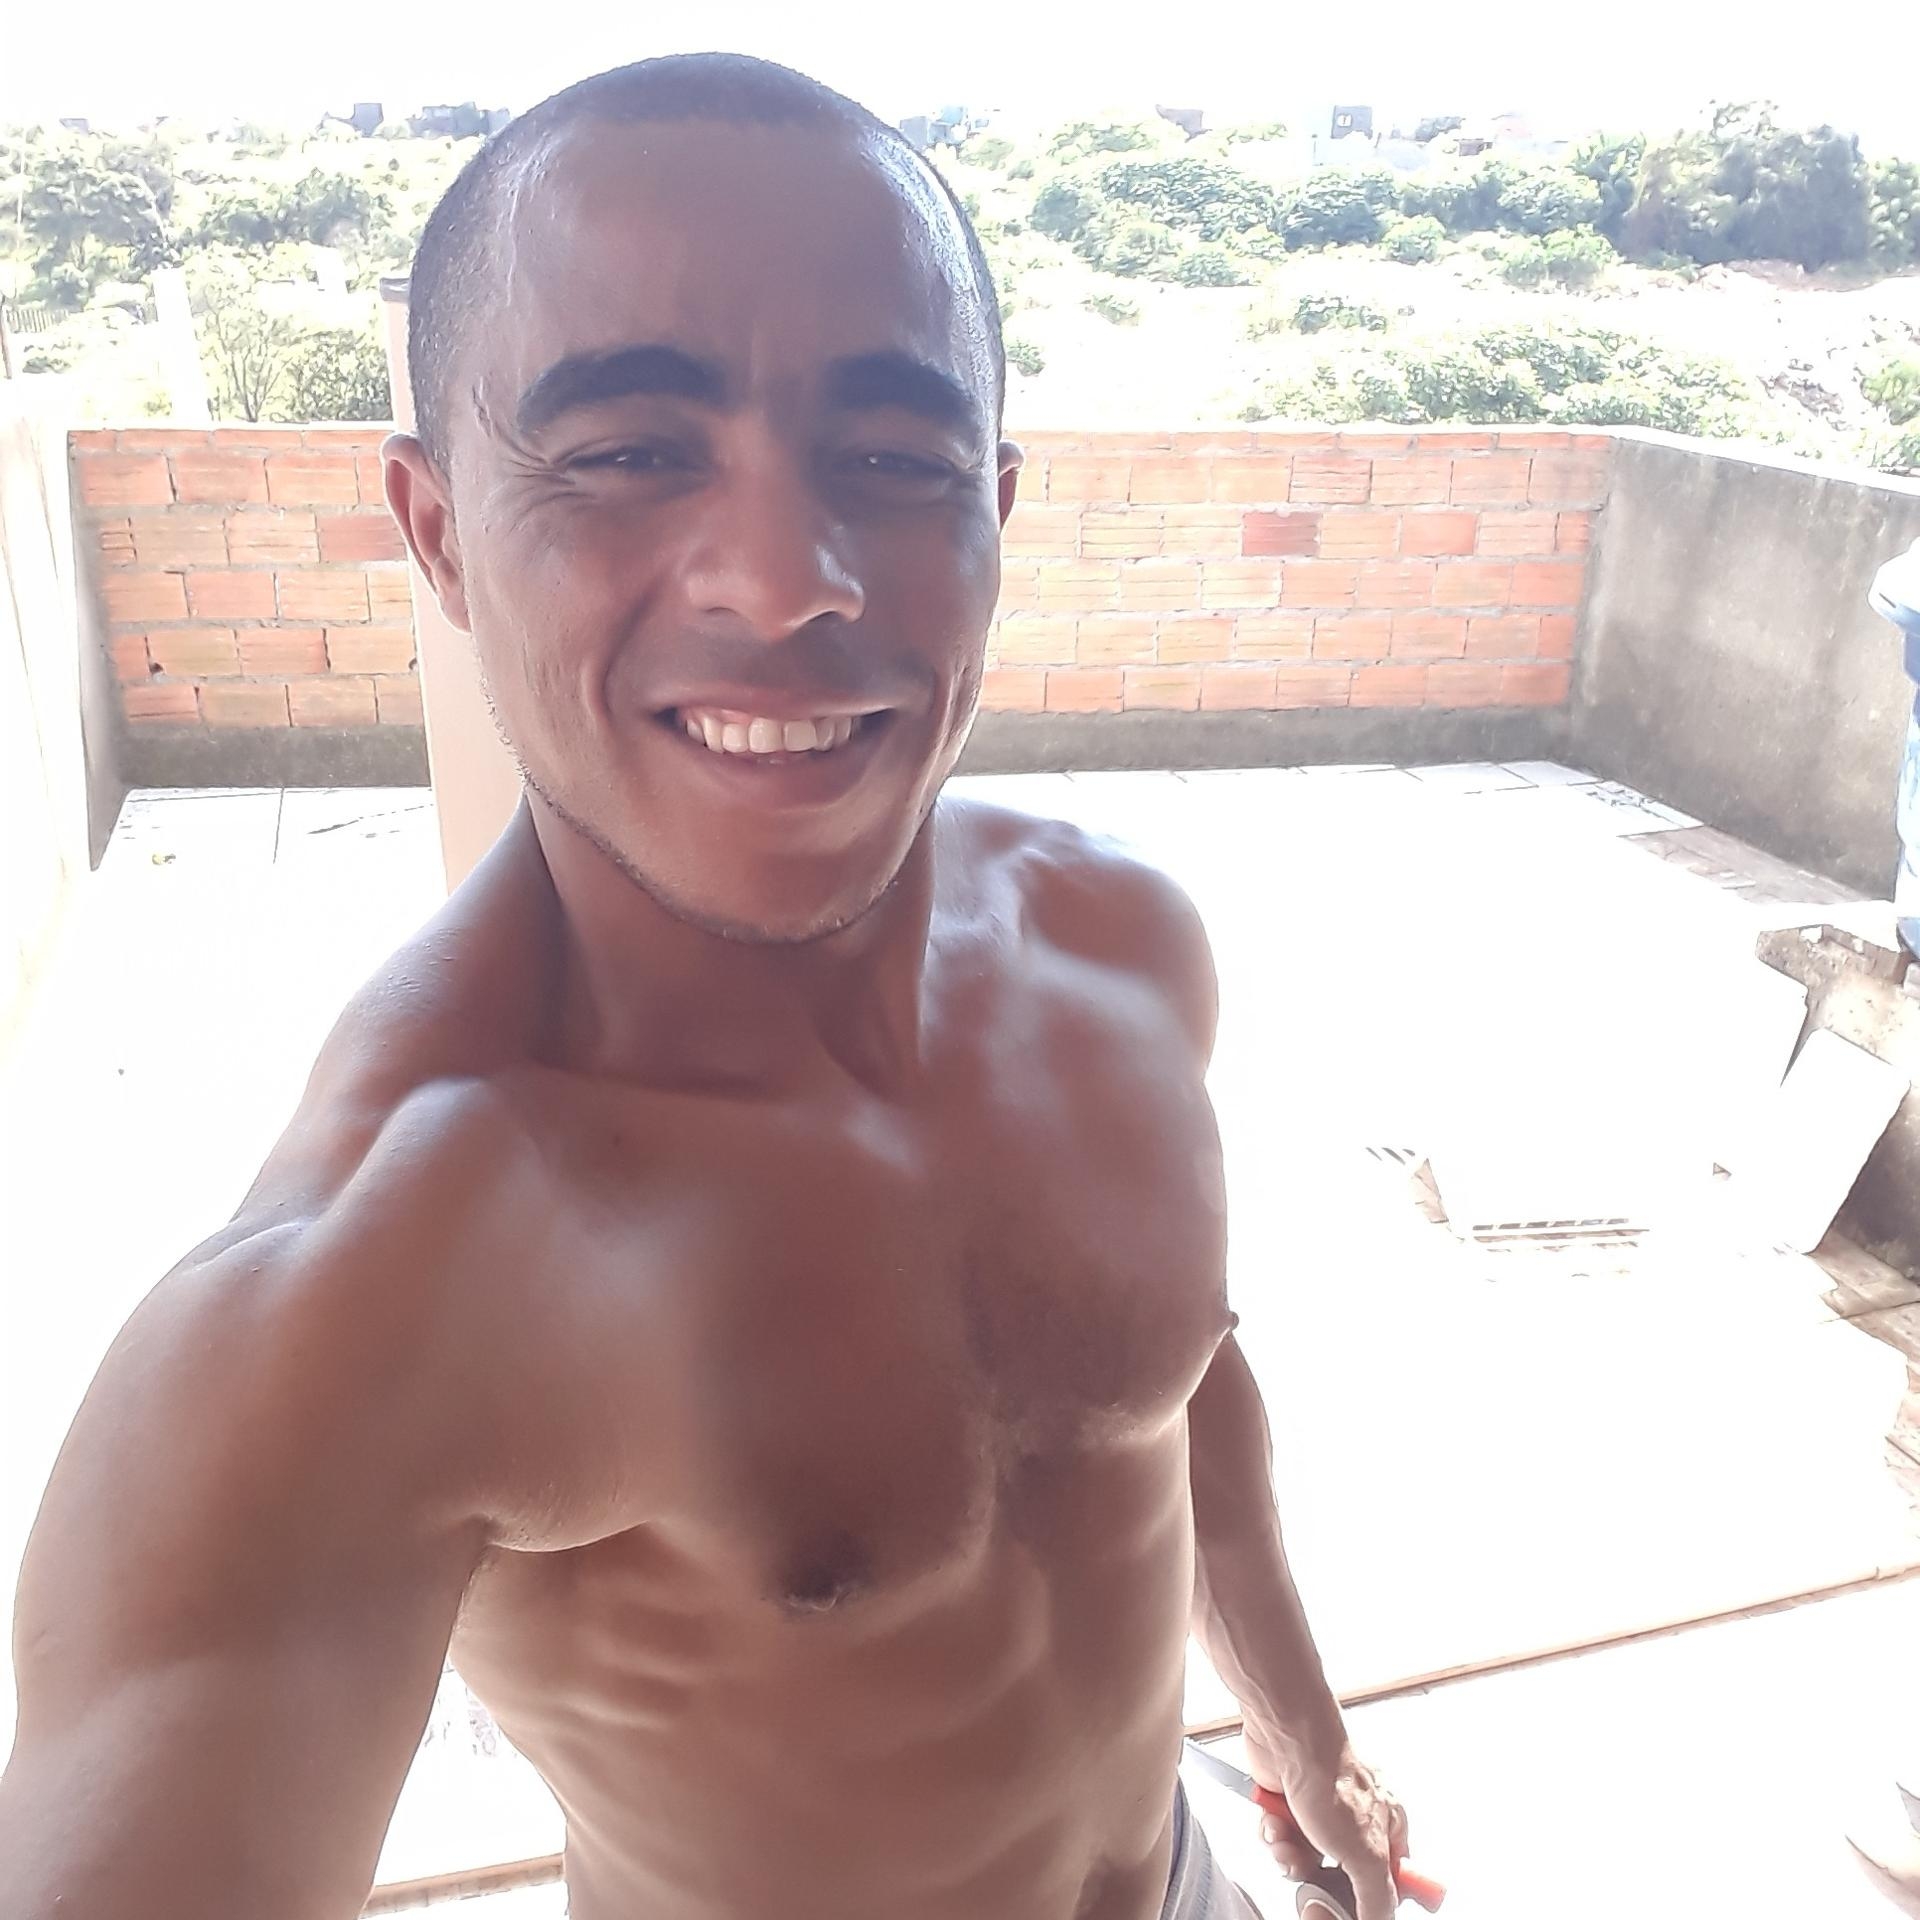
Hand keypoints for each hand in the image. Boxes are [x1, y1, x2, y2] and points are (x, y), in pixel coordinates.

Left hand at [1241, 1723, 1408, 1919]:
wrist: (1286, 1737)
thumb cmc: (1331, 1778)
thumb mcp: (1366, 1853)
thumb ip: (1378, 1895)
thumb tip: (1381, 1919)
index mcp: (1388, 1826)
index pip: (1391, 1880)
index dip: (1374, 1899)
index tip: (1357, 1909)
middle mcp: (1358, 1818)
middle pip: (1342, 1875)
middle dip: (1319, 1879)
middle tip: (1310, 1874)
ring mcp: (1323, 1810)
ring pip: (1308, 1859)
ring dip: (1292, 1857)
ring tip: (1287, 1842)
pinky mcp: (1291, 1803)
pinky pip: (1284, 1839)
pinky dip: (1276, 1836)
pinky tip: (1275, 1824)